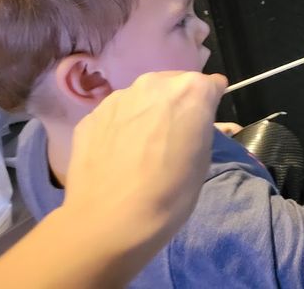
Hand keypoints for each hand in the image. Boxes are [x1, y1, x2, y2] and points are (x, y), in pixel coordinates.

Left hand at [64, 71, 226, 247]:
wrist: (110, 220)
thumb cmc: (170, 192)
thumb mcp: (203, 159)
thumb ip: (200, 126)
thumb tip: (193, 119)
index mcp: (191, 90)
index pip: (211, 85)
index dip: (210, 104)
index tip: (204, 124)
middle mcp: (154, 83)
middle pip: (174, 85)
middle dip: (177, 104)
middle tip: (174, 137)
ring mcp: (119, 97)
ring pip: (143, 98)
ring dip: (148, 113)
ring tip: (142, 148)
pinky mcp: (91, 115)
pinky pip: (117, 114)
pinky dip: (122, 127)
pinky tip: (118, 155)